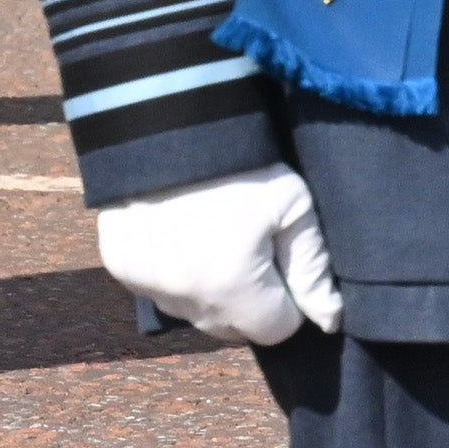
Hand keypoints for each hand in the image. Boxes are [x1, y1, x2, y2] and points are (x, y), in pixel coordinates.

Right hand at [93, 164, 342, 343]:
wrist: (169, 118)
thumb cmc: (244, 161)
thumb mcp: (293, 204)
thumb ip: (312, 269)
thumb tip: (328, 321)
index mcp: (232, 286)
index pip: (274, 329)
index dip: (288, 301)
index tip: (282, 264)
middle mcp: (184, 296)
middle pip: (231, 328)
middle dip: (250, 302)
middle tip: (252, 250)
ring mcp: (146, 282)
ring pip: (191, 313)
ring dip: (209, 293)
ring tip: (215, 240)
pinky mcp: (120, 264)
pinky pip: (155, 291)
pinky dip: (172, 275)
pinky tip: (182, 234)